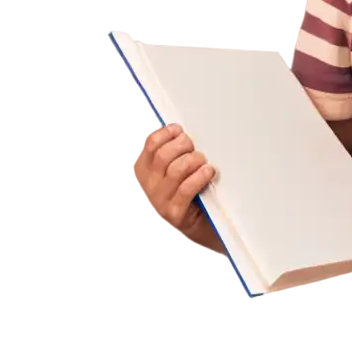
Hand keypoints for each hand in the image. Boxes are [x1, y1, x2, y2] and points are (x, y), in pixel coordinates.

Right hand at [127, 124, 221, 254]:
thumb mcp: (177, 168)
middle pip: (163, 156)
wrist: (201, 227)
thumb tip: (164, 124)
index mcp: (143, 171)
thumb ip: (170, 147)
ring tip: (203, 162)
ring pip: (176, 170)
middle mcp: (147, 187)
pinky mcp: (174, 215)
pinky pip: (186, 189)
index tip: (179, 130)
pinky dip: (199, 177)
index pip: (149, 145)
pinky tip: (208, 172)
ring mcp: (158, 202)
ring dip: (194, 161)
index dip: (166, 134)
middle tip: (194, 147)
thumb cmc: (191, 193)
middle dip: (183, 145)